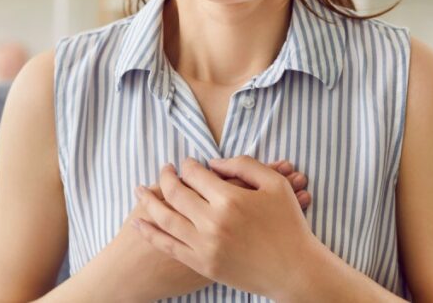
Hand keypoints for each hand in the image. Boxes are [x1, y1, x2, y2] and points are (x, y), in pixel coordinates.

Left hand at [132, 156, 319, 299]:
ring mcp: (205, 247)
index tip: (187, 163)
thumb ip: (244, 165)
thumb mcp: (275, 184)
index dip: (188, 165)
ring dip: (148, 202)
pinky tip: (138, 222)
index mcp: (230, 199)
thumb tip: (213, 163)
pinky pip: (168, 246)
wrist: (294, 270)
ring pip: (165, 219)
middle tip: (164, 169)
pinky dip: (150, 233)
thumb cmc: (288, 224)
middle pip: (175, 193)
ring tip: (139, 190)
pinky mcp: (202, 265)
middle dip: (165, 177)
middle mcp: (213, 223)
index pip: (194, 174)